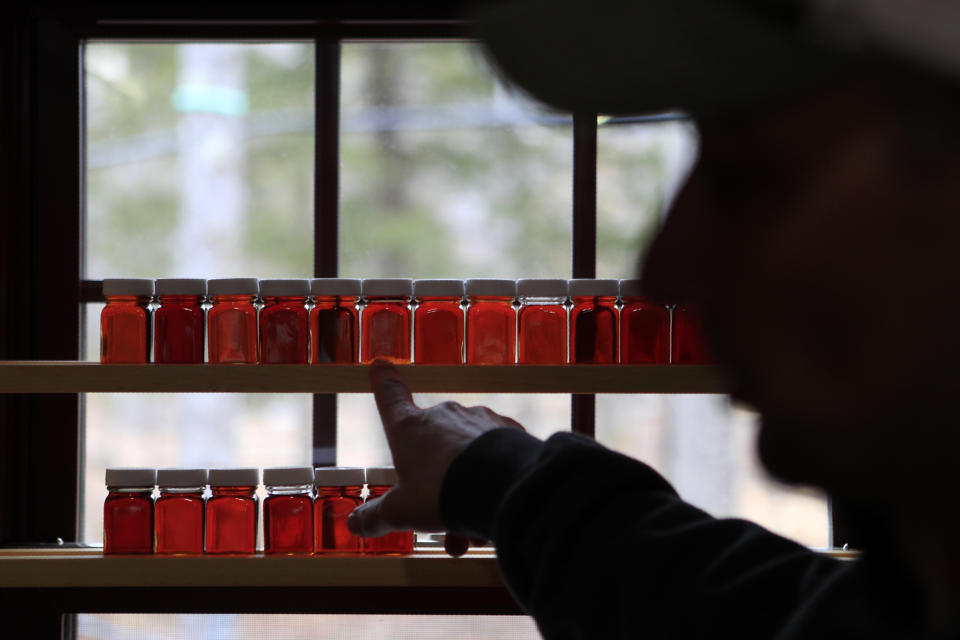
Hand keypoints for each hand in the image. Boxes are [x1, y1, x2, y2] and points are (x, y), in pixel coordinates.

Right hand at [347, 360, 523, 553]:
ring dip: (463, 486)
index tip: (380, 365)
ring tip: (472, 528)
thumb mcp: (402, 512)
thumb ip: (376, 517)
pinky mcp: (507, 430)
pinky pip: (492, 454)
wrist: (503, 485)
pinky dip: (490, 477)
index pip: (390, 397)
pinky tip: (495, 505)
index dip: (383, 382)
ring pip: (463, 455)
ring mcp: (477, 419)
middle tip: (439, 515)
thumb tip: (352, 524)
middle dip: (434, 480)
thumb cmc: (444, 493)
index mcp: (409, 428)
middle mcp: (442, 415)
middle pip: (431, 445)